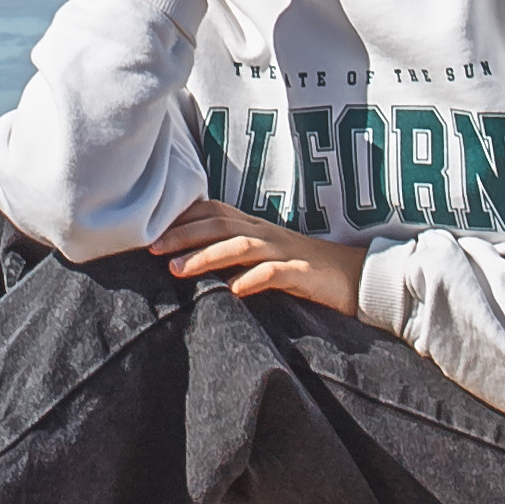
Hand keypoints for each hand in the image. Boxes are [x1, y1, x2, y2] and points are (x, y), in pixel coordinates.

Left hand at [151, 197, 368, 316]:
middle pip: (219, 224)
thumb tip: (189, 265)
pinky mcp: (302, 272)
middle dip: (182, 234)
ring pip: (240, 245)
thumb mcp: (264, 259)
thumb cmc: (303, 271)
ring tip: (178, 270)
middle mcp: (266, 234)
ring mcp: (284, 251)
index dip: (181, 218)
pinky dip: (253, 279)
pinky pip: (275, 272)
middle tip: (152, 249)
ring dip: (206, 256)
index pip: (213, 212)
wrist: (355, 278)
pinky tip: (234, 291)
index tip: (149, 231)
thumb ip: (233, 257)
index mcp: (255, 228)